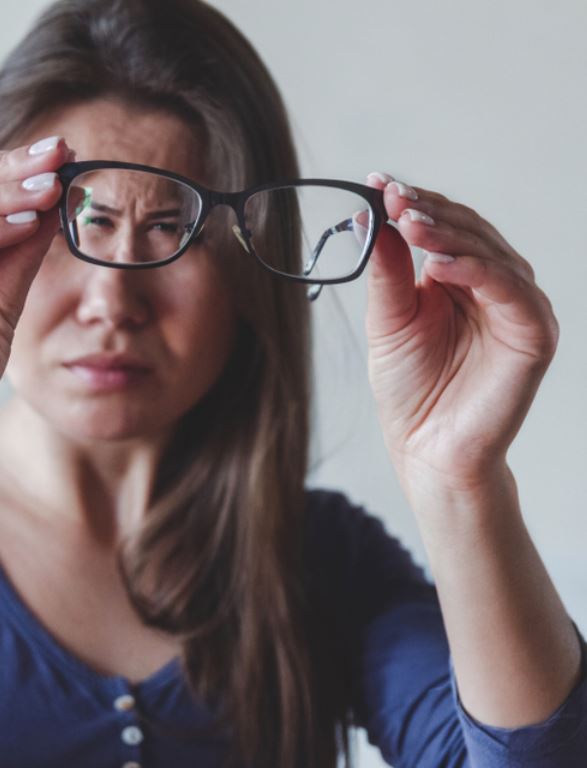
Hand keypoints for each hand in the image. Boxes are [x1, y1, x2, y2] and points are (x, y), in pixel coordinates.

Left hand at [363, 172, 558, 491]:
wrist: (426, 447)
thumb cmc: (409, 389)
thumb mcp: (388, 320)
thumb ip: (386, 271)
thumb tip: (372, 217)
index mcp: (458, 279)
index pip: (441, 228)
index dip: (412, 203)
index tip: (377, 181)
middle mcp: (492, 285)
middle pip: (466, 231)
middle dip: (427, 211)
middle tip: (393, 195)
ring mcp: (516, 306)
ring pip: (488, 252)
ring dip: (447, 232)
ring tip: (408, 220)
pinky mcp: (533, 331)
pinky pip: (507, 289)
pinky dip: (474, 270)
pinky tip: (437, 262)